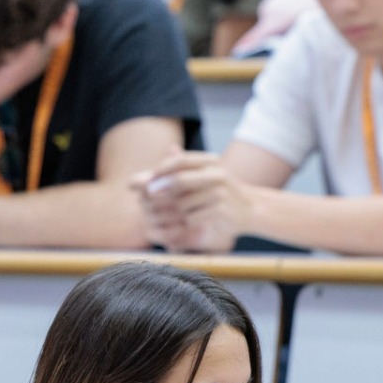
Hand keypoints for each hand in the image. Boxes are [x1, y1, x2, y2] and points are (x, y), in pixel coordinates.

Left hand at [130, 150, 246, 252]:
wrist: (250, 209)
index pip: (178, 161)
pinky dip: (188, 221)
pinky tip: (194, 220)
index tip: (146, 182)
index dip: (159, 171)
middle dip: (161, 190)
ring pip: (184, 203)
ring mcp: (220, 191)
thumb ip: (167, 177)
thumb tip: (132, 182)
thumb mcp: (197, 178)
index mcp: (210, 161)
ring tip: (184, 211)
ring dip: (177, 210)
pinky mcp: (221, 210)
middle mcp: (216, 173)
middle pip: (179, 180)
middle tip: (148, 197)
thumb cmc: (216, 193)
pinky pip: (193, 217)